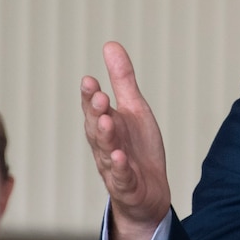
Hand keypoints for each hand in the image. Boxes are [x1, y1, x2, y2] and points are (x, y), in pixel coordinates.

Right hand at [81, 41, 172, 239]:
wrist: (148, 195)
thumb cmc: (137, 149)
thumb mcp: (134, 110)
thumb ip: (122, 80)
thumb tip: (110, 44)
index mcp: (105, 125)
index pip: (93, 108)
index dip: (90, 96)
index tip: (90, 80)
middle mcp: (105, 146)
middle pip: (96, 128)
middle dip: (96, 112)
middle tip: (99, 96)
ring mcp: (114, 168)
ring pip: (106, 151)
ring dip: (106, 137)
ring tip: (107, 121)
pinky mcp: (127, 187)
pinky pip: (122, 178)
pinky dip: (120, 168)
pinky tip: (121, 157)